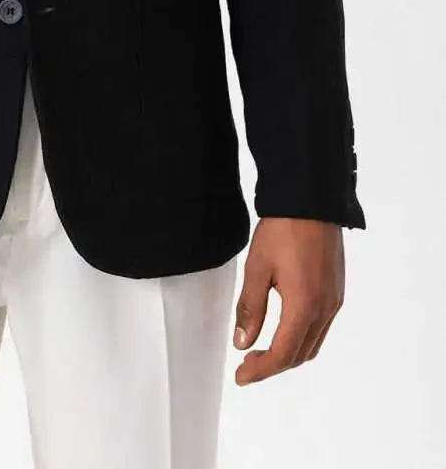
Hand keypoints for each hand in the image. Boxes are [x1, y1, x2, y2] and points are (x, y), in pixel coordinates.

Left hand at [232, 217, 343, 384]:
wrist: (312, 200)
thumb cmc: (283, 230)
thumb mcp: (257, 268)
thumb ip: (250, 308)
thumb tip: (243, 342)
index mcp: (304, 307)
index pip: (282, 354)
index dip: (260, 370)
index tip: (240, 377)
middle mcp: (324, 310)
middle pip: (300, 355)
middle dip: (273, 365)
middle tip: (247, 363)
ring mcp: (334, 301)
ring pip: (313, 344)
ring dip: (289, 353)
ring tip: (262, 349)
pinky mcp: (336, 291)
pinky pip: (321, 327)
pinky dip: (302, 338)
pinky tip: (284, 328)